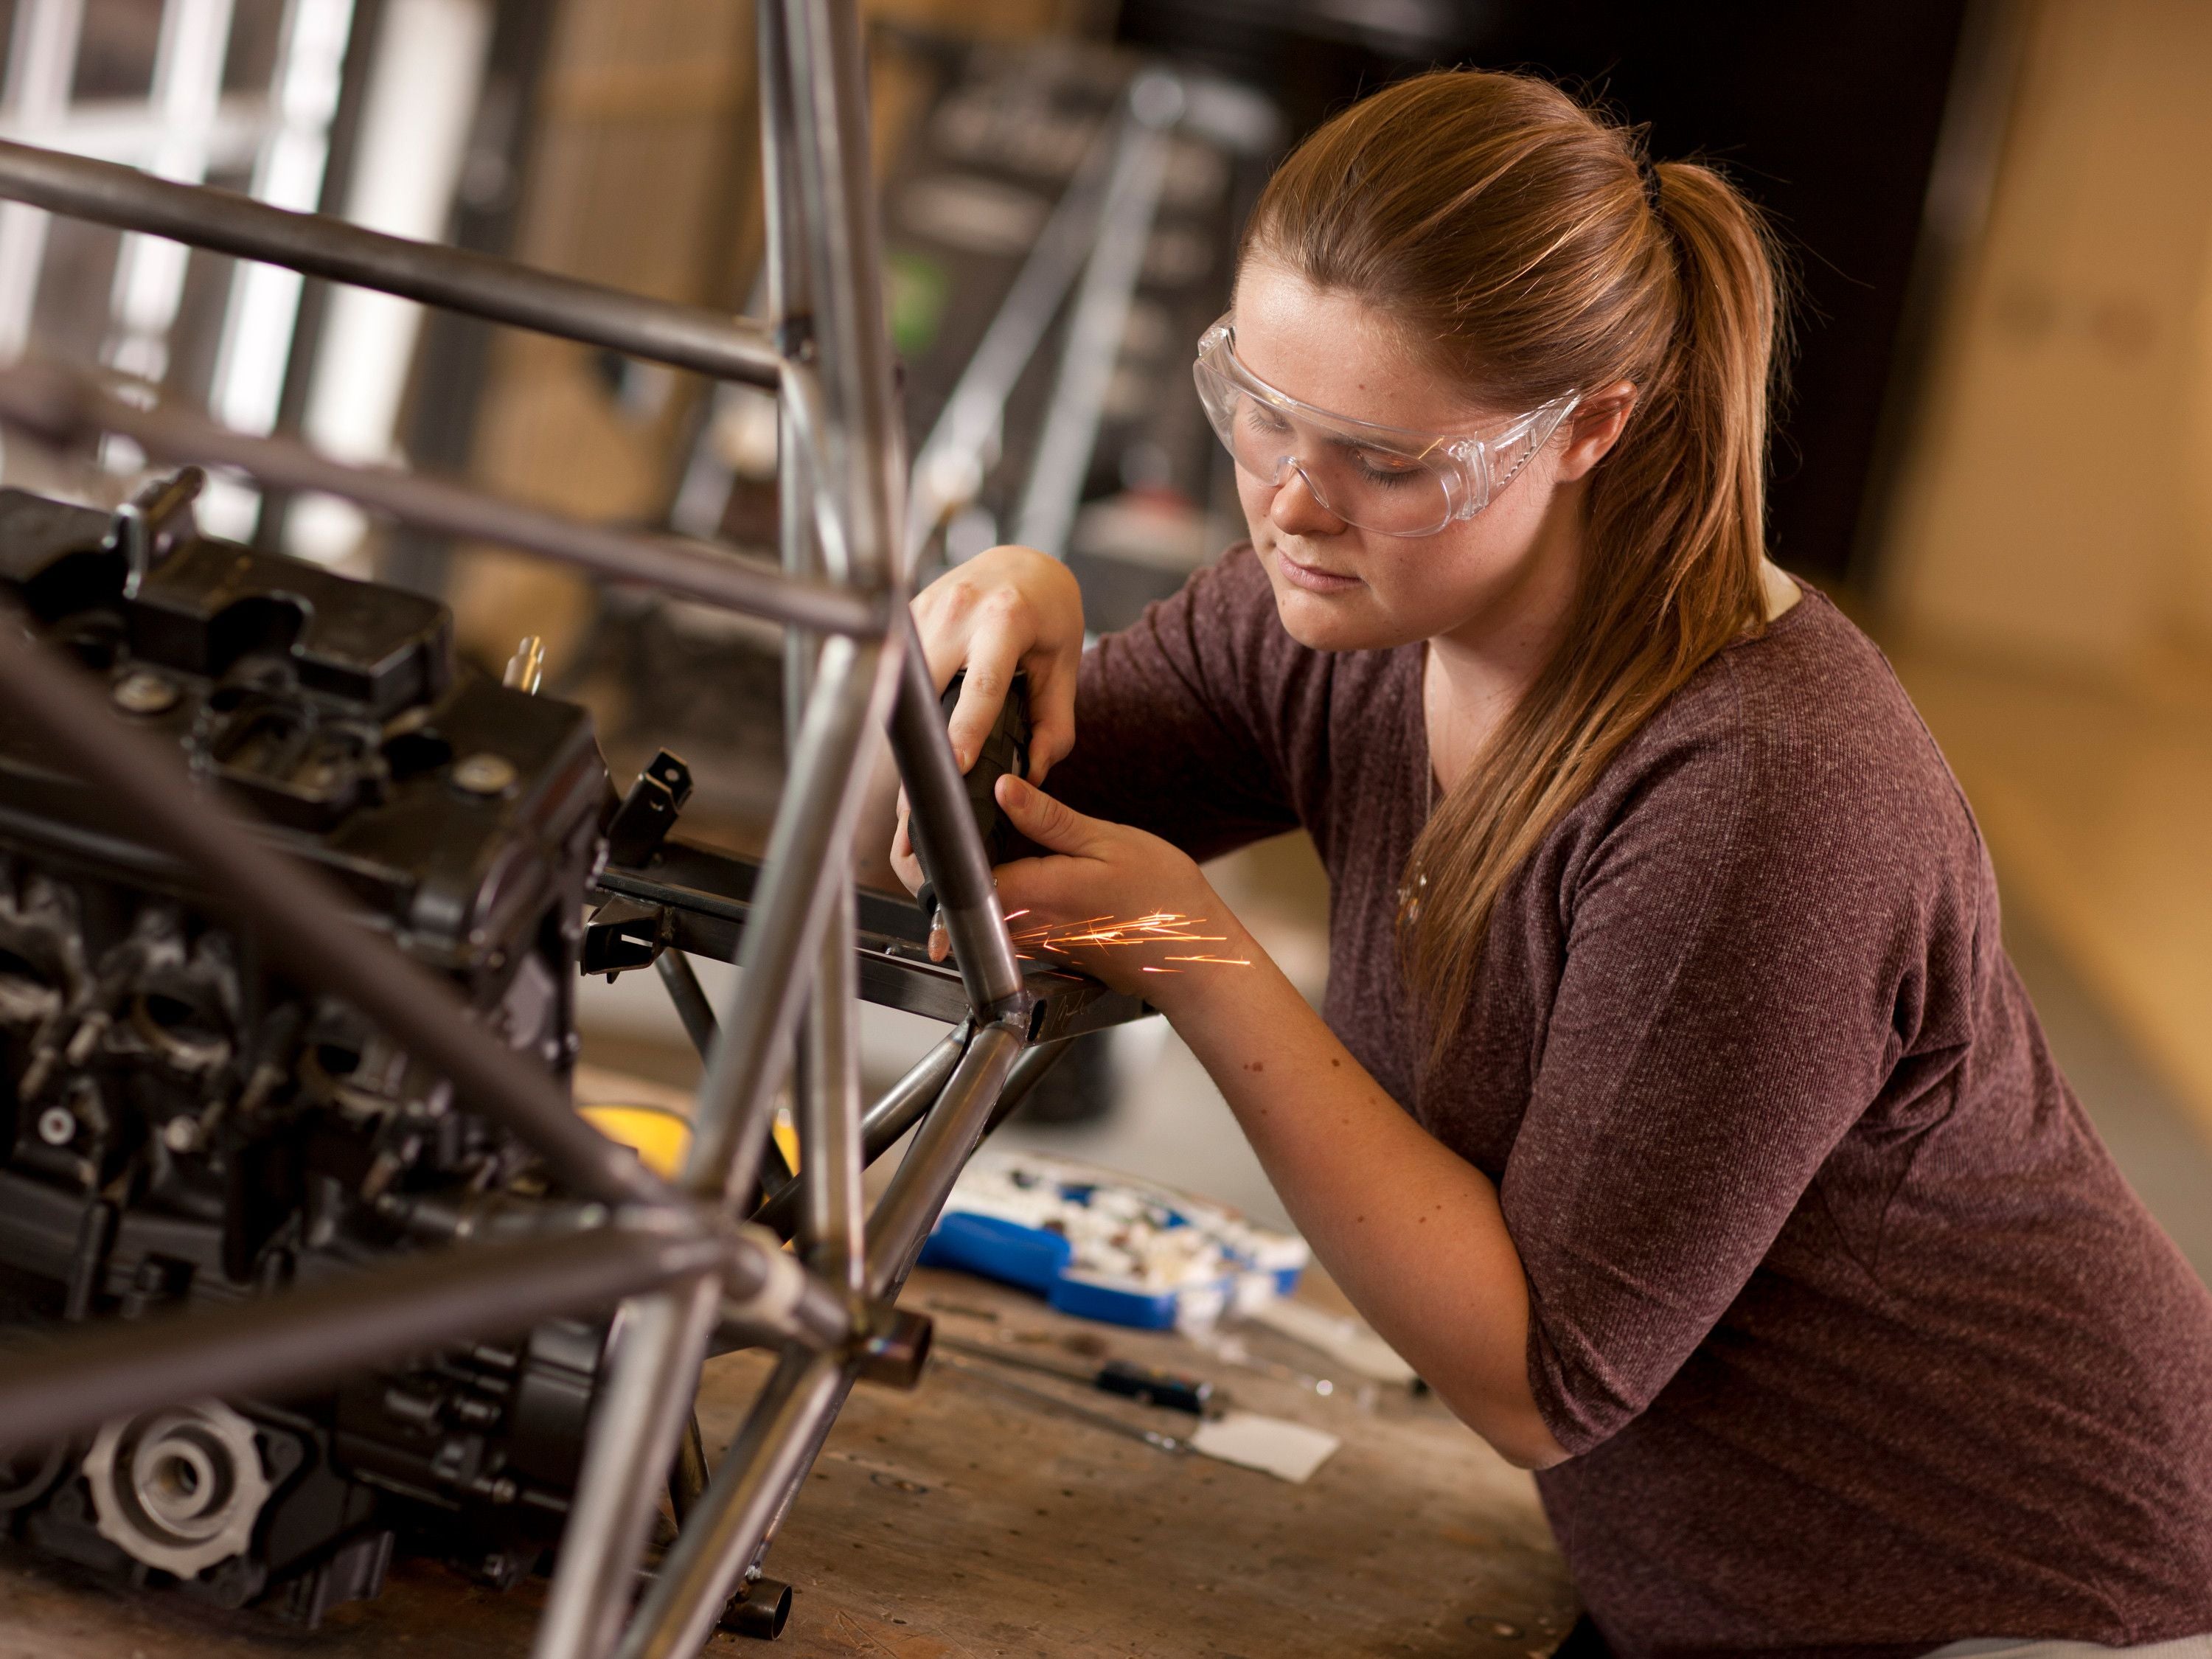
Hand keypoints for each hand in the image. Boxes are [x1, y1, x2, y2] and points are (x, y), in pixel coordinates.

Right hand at [892, 546, 1084, 901]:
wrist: (1024, 565)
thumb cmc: (1048, 617)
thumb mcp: (1064, 666)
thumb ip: (1055, 726)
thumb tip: (1031, 778)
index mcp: (1005, 619)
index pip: (980, 684)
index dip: (964, 730)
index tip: (954, 769)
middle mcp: (959, 608)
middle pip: (925, 689)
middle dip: (919, 747)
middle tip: (914, 804)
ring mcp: (924, 607)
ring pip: (902, 684)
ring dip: (903, 733)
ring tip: (909, 782)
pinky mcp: (904, 615)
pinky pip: (895, 670)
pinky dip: (899, 708)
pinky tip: (906, 740)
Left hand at [985, 776, 1252, 1010]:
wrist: (1191, 954)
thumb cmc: (1160, 898)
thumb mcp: (1106, 841)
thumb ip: (1048, 818)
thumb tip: (1003, 789)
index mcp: (1031, 891)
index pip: (961, 868)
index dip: (953, 838)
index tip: (959, 814)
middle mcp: (1022, 925)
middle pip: (964, 892)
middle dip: (963, 858)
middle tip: (982, 823)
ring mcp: (1032, 943)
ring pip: (983, 906)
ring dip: (986, 877)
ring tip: (1008, 842)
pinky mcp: (1045, 951)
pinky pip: (1006, 920)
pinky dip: (1009, 895)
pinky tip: (1035, 872)